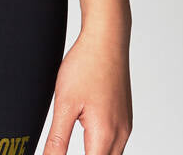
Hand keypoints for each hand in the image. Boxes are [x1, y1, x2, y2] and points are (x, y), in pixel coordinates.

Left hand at [42, 24, 132, 154]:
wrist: (106, 39)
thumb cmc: (86, 66)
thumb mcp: (64, 104)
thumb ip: (57, 138)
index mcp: (105, 135)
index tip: (58, 154)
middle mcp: (120, 134)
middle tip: (61, 147)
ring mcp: (125, 124)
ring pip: (112, 153)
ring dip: (93, 152)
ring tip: (70, 138)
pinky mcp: (124, 115)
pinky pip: (115, 140)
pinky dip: (100, 143)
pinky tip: (85, 127)